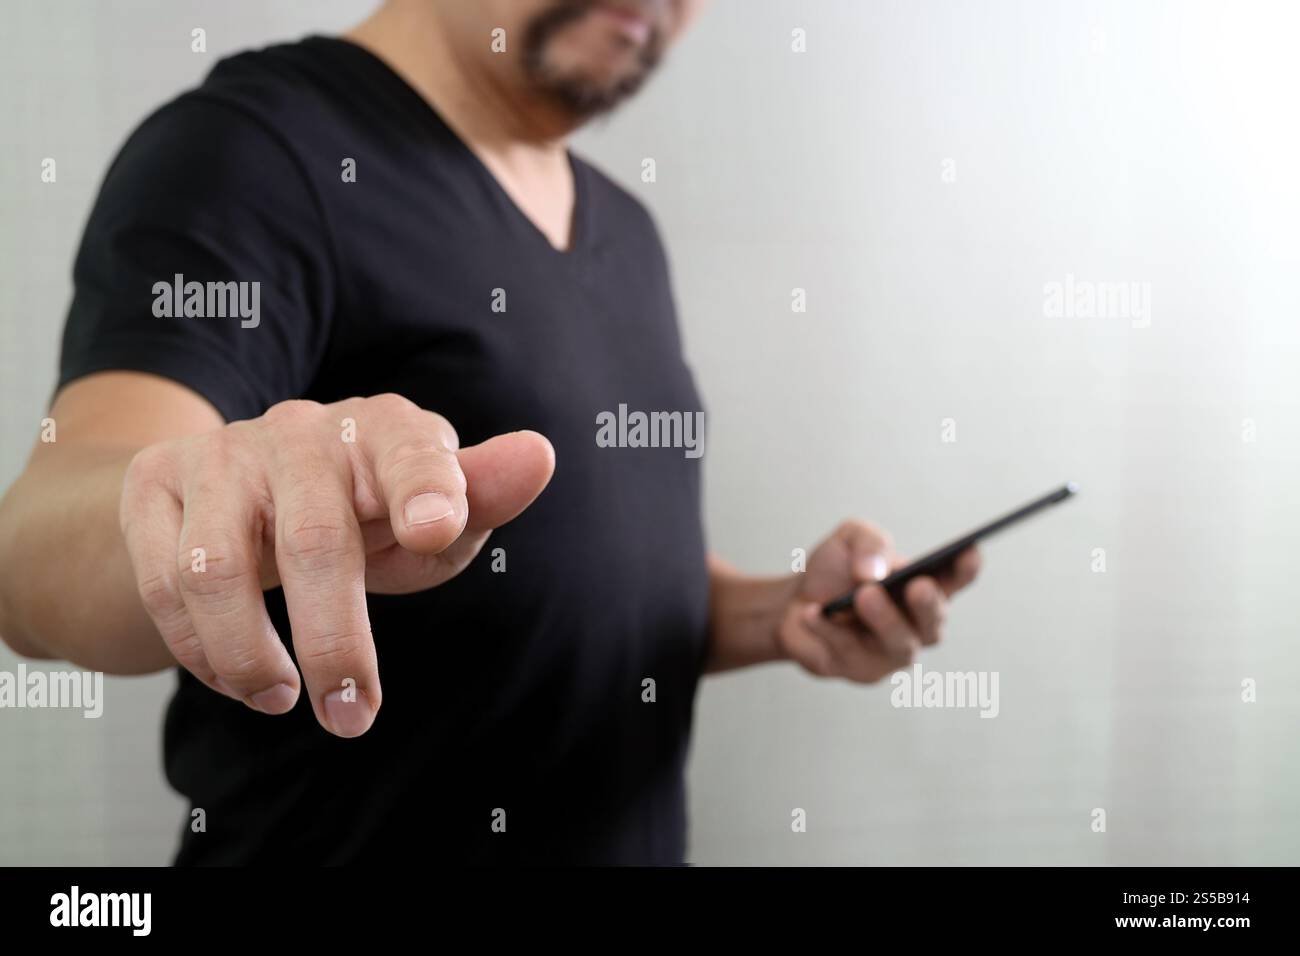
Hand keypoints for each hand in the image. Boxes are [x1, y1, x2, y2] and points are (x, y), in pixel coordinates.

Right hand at [119, 393, 553, 735]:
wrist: (236, 489)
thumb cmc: (363, 512)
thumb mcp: (425, 514)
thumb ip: (480, 497)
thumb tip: (538, 455)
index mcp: (384, 432)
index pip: (409, 450)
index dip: (426, 488)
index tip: (436, 530)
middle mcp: (302, 431)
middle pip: (314, 540)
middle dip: (335, 641)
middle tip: (353, 717)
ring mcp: (224, 454)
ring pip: (217, 568)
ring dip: (250, 657)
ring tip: (283, 699)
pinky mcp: (156, 482)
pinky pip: (163, 582)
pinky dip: (200, 648)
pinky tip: (237, 675)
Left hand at [777, 520, 980, 681]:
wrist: (793, 603)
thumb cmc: (835, 571)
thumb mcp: (850, 539)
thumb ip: (868, 543)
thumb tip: (873, 572)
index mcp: (923, 588)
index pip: (953, 580)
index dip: (966, 569)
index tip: (971, 550)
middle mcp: (916, 626)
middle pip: (934, 623)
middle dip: (930, 605)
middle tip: (918, 586)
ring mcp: (890, 653)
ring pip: (899, 645)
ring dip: (884, 620)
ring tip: (864, 595)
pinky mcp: (859, 670)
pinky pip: (847, 651)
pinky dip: (828, 629)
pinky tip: (812, 612)